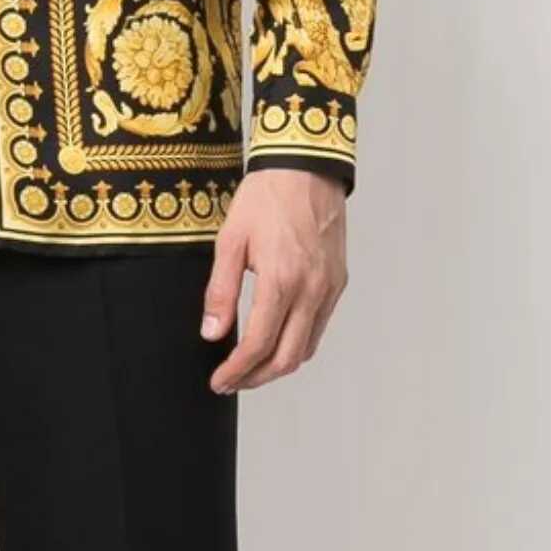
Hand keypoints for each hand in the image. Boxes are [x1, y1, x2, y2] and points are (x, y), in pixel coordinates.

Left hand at [201, 168, 348, 394]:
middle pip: (286, 358)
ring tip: (250, 367)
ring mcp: (330, 288)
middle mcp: (312, 290)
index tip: (219, 381)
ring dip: (277, 365)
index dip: (236, 371)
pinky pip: (319, 328)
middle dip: (256, 379)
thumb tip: (212, 334)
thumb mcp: (230, 240)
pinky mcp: (338, 283)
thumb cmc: (266, 198)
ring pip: (306, 348)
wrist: (307, 168)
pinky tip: (276, 341)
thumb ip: (220, 291)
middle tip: (231, 383)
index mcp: (282, 280)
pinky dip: (297, 345)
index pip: (258, 345)